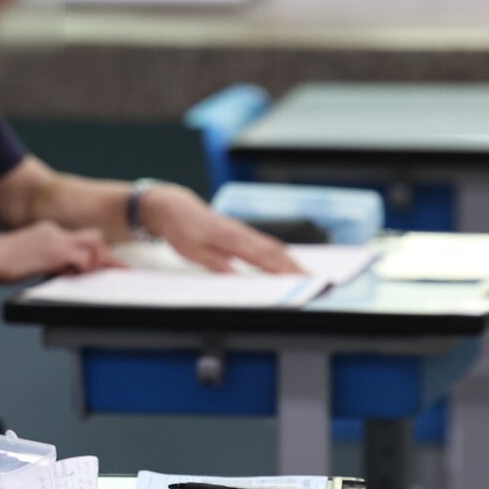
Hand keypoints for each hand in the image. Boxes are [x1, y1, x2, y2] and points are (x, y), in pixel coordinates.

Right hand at [0, 221, 120, 284]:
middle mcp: (54, 231)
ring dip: (97, 263)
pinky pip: (83, 260)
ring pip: (94, 245)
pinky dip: (84, 270)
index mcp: (48, 231)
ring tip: (93, 277)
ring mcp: (56, 240)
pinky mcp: (55, 252)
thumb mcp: (26, 259)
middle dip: (107, 256)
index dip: (96, 253)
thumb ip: (44, 261)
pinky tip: (72, 277)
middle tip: (119, 271)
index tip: (108, 264)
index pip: (80, 238)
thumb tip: (56, 271)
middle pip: (94, 237)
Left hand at [140, 184, 302, 273]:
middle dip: (294, 266)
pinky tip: (287, 263)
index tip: (299, 279)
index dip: (283, 268)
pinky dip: (279, 254)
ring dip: (290, 260)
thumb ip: (216, 264)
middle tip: (313, 281)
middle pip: (274, 251)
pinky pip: (265, 244)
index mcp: (231, 237)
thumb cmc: (182, 229)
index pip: (263, 255)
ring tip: (307, 275)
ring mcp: (243, 231)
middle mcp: (241, 233)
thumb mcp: (193, 252)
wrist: (175, 207)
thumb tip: (237, 278)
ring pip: (272, 246)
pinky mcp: (242, 233)